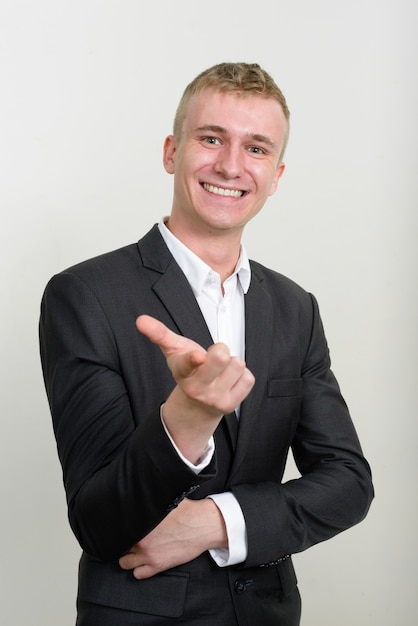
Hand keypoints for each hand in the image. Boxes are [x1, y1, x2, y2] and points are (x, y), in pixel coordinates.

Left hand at [119, 498, 226, 578]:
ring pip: (125, 562)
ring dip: (129, 557)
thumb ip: (149, 503)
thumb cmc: (187, 511)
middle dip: (125, 543)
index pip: (120, 529)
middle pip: (121, 545)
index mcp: (142, 522)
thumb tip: (140, 495)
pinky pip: (138, 574)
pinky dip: (139, 569)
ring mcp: (149, 554)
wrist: (203, 525)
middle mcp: (142, 540)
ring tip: (134, 552)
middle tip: (131, 540)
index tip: (124, 529)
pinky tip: (143, 562)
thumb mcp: (165, 500)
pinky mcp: (158, 565)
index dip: (121, 530)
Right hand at [136, 315, 254, 461]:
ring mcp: (214, 398)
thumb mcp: (173, 351)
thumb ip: (159, 334)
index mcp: (182, 371)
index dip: (194, 359)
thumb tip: (140, 319)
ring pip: (238, 364)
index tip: (198, 357)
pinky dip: (241, 376)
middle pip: (221, 357)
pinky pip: (248, 378)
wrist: (198, 405)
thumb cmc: (188, 370)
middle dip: (220, 349)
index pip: (187, 363)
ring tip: (220, 371)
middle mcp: (197, 387)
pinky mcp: (231, 404)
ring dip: (232, 363)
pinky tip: (229, 381)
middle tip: (213, 356)